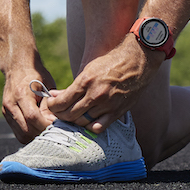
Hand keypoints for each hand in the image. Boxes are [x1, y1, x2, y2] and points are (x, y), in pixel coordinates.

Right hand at [1, 65, 56, 143]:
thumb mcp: (47, 85)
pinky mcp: (6, 116)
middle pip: (27, 130)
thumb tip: (58, 123)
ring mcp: (6, 111)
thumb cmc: (36, 75)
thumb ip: (50, 105)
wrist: (17, 67)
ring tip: (49, 132)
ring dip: (36, 137)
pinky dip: (30, 135)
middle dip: (43, 133)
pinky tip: (40, 130)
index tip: (59, 126)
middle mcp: (10, 104)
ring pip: (22, 135)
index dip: (46, 125)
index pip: (33, 117)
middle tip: (56, 132)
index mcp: (21, 94)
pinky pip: (19, 133)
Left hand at [46, 36, 160, 131]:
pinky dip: (90, 127)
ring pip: (82, 122)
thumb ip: (72, 86)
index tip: (52, 105)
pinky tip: (88, 121)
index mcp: (85, 81)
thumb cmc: (111, 63)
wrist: (137, 62)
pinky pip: (99, 127)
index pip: (61, 102)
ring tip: (72, 117)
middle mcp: (95, 95)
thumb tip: (54, 95)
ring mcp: (107, 105)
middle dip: (60, 115)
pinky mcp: (117, 112)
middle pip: (69, 115)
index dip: (53, 106)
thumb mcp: (89, 70)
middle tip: (60, 113)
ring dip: (74, 121)